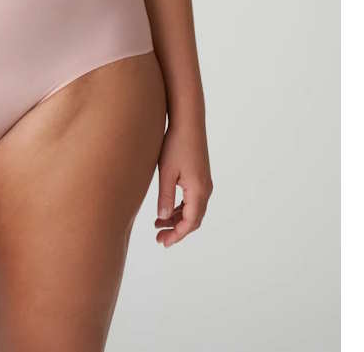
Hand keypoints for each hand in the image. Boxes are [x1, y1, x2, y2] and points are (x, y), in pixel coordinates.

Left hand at [154, 121, 211, 247]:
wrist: (188, 121)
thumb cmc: (175, 144)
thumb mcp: (166, 172)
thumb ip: (165, 196)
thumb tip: (163, 217)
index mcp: (198, 191)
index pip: (190, 223)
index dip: (177, 235)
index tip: (162, 242)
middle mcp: (205, 189)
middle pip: (193, 219)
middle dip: (177, 230)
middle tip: (159, 238)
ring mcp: (204, 182)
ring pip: (193, 210)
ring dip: (178, 219)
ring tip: (158, 223)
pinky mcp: (200, 176)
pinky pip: (193, 199)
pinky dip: (181, 208)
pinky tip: (167, 209)